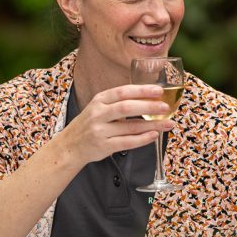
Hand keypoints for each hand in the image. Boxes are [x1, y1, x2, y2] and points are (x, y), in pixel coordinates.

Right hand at [54, 84, 174, 165]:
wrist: (70, 146)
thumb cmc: (90, 124)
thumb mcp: (99, 107)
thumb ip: (119, 102)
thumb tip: (149, 97)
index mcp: (99, 100)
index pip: (123, 92)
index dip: (142, 90)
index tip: (159, 90)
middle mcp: (98, 114)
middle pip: (127, 107)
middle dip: (149, 106)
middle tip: (165, 107)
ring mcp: (100, 131)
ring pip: (130, 127)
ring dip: (152, 125)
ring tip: (167, 123)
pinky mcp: (103, 146)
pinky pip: (127, 142)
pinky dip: (142, 139)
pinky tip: (153, 135)